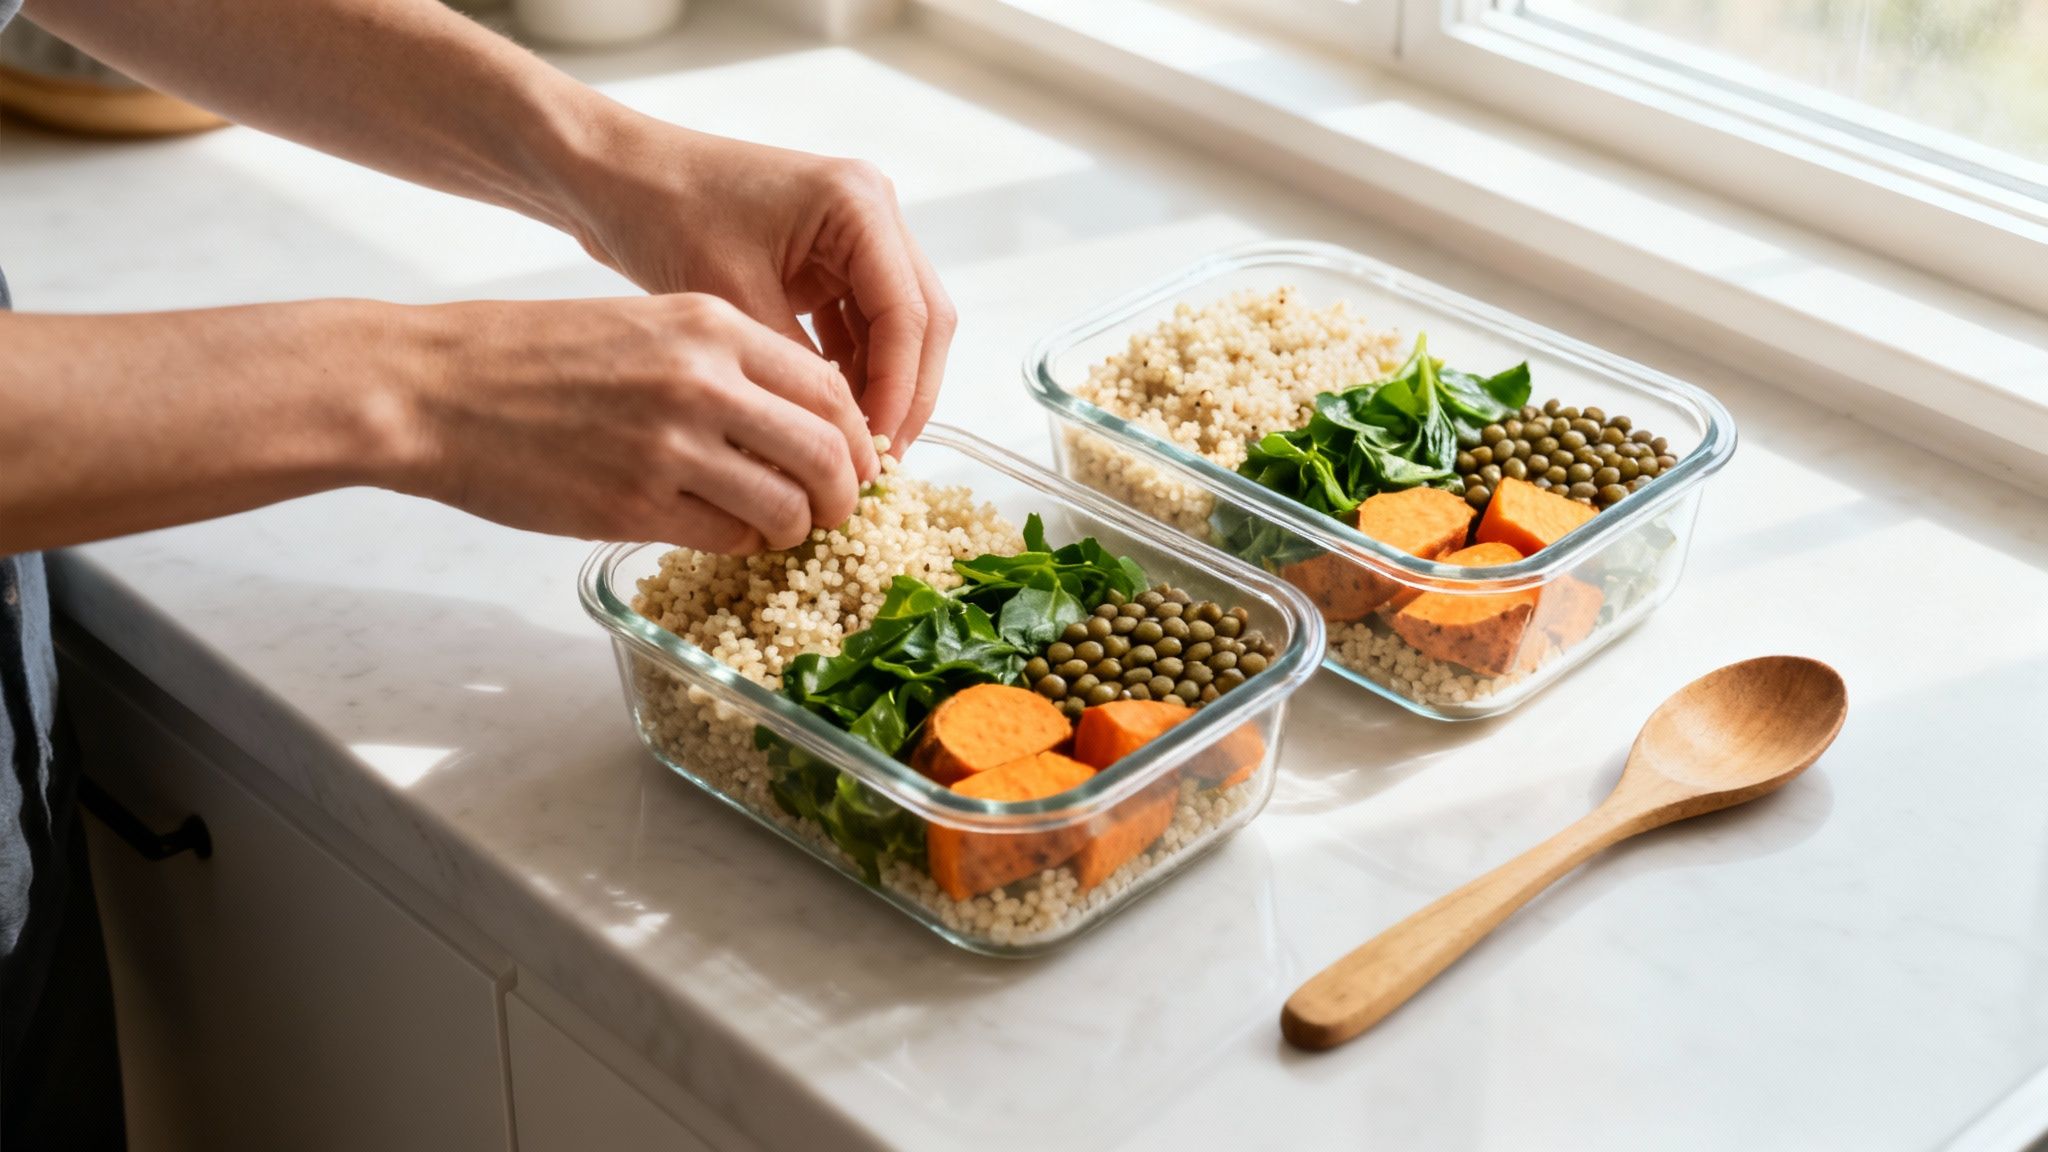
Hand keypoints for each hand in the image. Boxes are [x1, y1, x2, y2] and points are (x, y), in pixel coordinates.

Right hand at [401, 293, 880, 552]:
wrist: (431, 387)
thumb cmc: (528, 356)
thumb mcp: (641, 324)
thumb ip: (721, 363)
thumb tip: (793, 417)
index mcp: (710, 326)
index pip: (828, 387)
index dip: (855, 435)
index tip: (853, 459)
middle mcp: (703, 382)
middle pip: (828, 451)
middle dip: (845, 492)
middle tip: (836, 510)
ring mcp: (672, 447)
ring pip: (789, 506)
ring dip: (797, 527)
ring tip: (782, 528)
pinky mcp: (635, 505)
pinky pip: (729, 538)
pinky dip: (744, 544)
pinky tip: (729, 534)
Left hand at [558, 117, 955, 453]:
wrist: (614, 177)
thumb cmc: (663, 214)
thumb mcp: (732, 300)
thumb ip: (795, 365)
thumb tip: (834, 440)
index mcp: (857, 203)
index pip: (908, 313)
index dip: (900, 389)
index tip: (875, 450)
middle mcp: (871, 211)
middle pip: (921, 319)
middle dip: (905, 393)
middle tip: (880, 462)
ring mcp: (855, 234)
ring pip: (898, 327)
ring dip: (884, 385)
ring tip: (856, 450)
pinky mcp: (829, 258)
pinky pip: (862, 323)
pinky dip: (854, 369)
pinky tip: (830, 416)